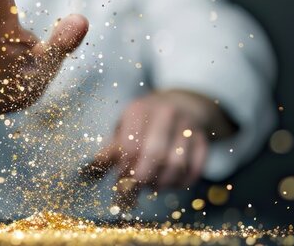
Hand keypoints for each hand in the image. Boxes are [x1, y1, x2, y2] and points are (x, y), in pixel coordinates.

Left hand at [87, 90, 233, 208]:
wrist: (182, 103)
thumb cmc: (145, 122)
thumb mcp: (124, 126)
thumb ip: (110, 150)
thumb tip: (89, 173)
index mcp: (139, 110)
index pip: (130, 146)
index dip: (124, 169)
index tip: (120, 181)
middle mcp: (166, 113)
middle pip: (155, 155)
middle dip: (143, 179)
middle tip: (135, 190)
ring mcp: (187, 125)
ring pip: (177, 165)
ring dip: (162, 183)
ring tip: (153, 185)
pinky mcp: (203, 139)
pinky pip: (195, 169)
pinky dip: (182, 183)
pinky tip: (172, 183)